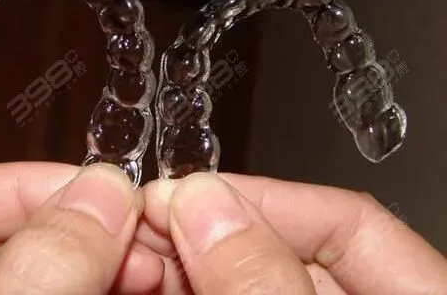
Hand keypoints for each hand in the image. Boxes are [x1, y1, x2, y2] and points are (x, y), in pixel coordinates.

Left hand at [0, 162, 163, 293]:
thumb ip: (36, 276)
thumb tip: (101, 193)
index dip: (18, 185)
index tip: (95, 189)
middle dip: (79, 228)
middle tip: (141, 229)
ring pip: (43, 274)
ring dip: (105, 260)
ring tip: (157, 263)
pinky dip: (105, 291)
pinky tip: (145, 286)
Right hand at [139, 173, 446, 293]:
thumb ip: (272, 289)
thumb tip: (205, 207)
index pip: (349, 223)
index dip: (263, 197)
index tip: (190, 191)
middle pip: (276, 251)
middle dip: (201, 230)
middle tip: (141, 215)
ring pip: (235, 284)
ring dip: (177, 262)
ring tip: (127, 248)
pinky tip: (142, 282)